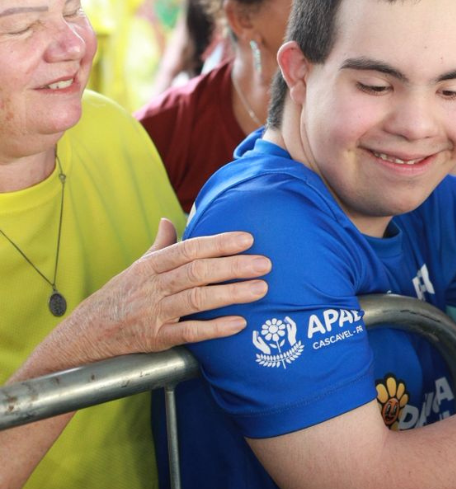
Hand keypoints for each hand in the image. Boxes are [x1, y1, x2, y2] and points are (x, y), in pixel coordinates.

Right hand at [55, 219, 269, 363]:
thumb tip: (170, 219)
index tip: (247, 239)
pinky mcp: (156, 339)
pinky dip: (215, 328)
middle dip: (233, 267)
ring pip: (196, 300)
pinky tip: (239, 323)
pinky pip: (189, 333)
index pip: (189, 249)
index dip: (218, 243)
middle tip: (265, 264)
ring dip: (231, 295)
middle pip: (197, 273)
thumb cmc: (121, 295)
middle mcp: (154, 287)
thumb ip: (160, 246)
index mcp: (151, 266)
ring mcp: (155, 313)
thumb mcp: (137, 267)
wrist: (87, 333)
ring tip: (261, 289)